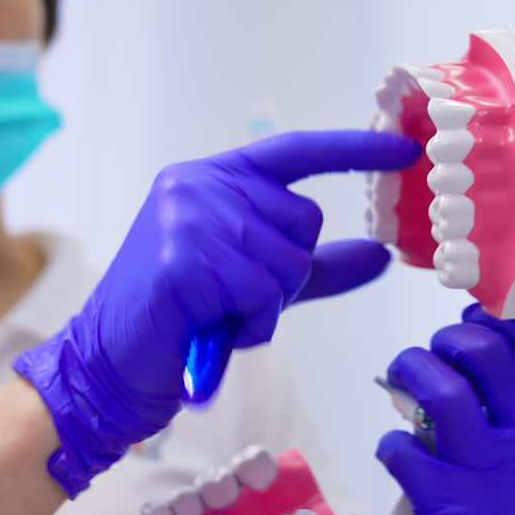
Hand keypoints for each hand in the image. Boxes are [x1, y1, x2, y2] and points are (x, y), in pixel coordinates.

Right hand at [15, 130, 421, 496]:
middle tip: (238, 297)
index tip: (405, 150)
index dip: (355, 150)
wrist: (110, 364)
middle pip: (305, 218)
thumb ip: (318, 266)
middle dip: (289, 271)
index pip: (296, 151)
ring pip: (290, 260)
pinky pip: (264, 293)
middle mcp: (197, 184)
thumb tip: (380, 254)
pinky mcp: (186, 260)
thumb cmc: (182, 319)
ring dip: (268, 304)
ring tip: (221, 314)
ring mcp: (188, 217)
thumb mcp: (260, 284)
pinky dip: (252, 324)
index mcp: (211, 177)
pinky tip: (214, 330)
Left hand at [376, 305, 514, 514]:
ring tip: (404, 378)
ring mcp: (498, 477)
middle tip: (436, 355)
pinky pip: (404, 447)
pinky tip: (399, 450)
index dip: (503, 310)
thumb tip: (484, 311)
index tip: (475, 309)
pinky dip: (391, 443)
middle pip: (485, 352)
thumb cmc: (510, 492)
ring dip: (411, 371)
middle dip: (446, 340)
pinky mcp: (455, 507)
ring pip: (443, 391)